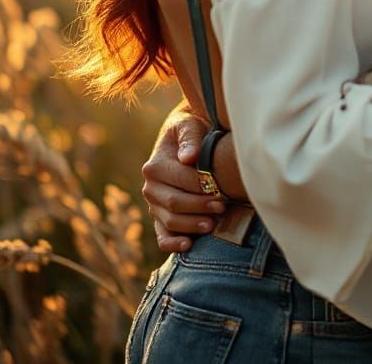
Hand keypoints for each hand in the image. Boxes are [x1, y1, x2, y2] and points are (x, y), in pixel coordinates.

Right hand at [141, 109, 221, 252]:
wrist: (183, 139)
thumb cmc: (190, 131)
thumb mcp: (189, 126)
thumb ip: (190, 139)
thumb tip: (189, 157)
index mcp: (154, 166)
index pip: (180, 180)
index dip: (201, 187)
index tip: (221, 190)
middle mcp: (150, 187)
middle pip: (174, 203)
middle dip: (199, 207)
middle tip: (222, 207)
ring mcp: (153, 204)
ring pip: (170, 221)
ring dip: (192, 225)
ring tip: (213, 224)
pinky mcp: (160, 217)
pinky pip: (161, 235)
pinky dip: (172, 243)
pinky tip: (188, 245)